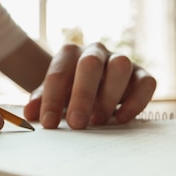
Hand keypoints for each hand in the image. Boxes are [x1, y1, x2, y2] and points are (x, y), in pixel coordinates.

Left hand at [23, 43, 155, 128]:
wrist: (95, 86)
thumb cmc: (69, 92)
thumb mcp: (53, 96)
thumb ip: (41, 102)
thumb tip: (29, 114)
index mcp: (70, 54)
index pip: (58, 72)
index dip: (51, 99)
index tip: (48, 124)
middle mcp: (95, 52)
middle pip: (90, 64)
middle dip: (82, 95)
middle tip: (77, 124)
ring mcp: (120, 61)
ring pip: (121, 66)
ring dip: (109, 96)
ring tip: (98, 121)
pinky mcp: (142, 74)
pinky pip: (146, 82)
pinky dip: (137, 101)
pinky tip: (122, 119)